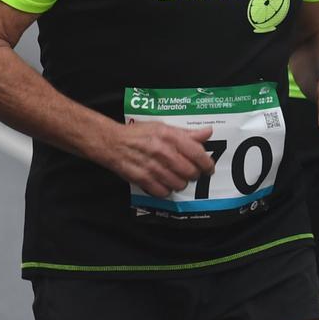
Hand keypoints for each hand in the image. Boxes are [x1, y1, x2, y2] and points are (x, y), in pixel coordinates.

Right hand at [98, 121, 215, 200]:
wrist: (110, 142)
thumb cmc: (137, 134)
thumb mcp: (161, 127)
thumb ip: (185, 133)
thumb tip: (207, 132)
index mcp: (169, 136)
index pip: (197, 153)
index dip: (206, 164)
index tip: (207, 168)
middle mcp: (162, 151)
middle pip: (190, 172)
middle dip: (193, 175)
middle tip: (189, 173)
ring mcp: (152, 166)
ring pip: (178, 184)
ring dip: (179, 183)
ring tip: (174, 177)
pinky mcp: (142, 179)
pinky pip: (163, 192)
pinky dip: (165, 190)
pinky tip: (162, 183)